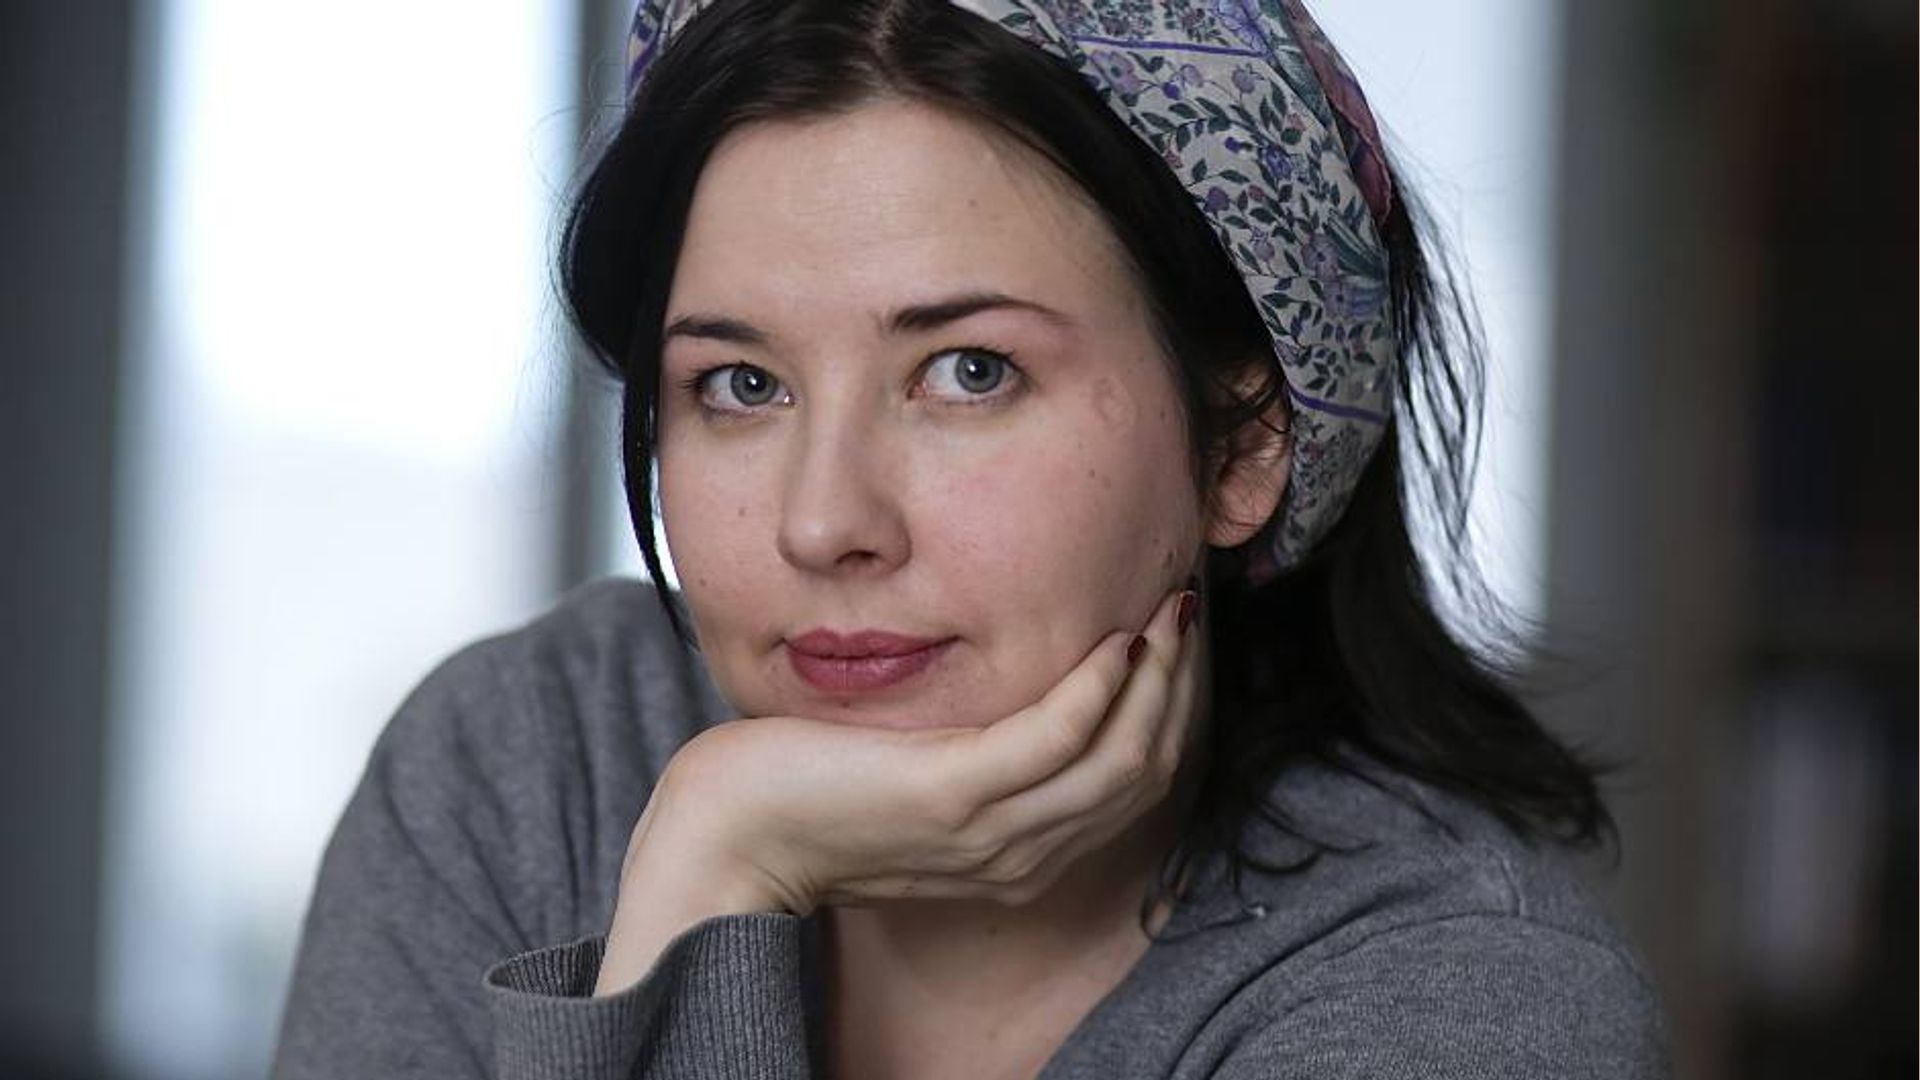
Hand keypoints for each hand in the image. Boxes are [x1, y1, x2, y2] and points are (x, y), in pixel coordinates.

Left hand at [644, 582, 1202, 915]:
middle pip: (1144, 771)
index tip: (1174, 639)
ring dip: (1157, 679)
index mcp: (1019, 855)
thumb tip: (1019, 685)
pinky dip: (1096, 689)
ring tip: (1164, 611)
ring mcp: (988, 832)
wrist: (728, 837)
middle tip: (1184, 611)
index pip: (1133, 785)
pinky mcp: (949, 797)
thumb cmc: (809, 792)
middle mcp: (1019, 855)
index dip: (1171, 708)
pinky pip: (1054, 741)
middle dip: (1180, 687)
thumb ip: (977, 754)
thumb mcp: (915, 776)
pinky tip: (1109, 639)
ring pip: (1120, 758)